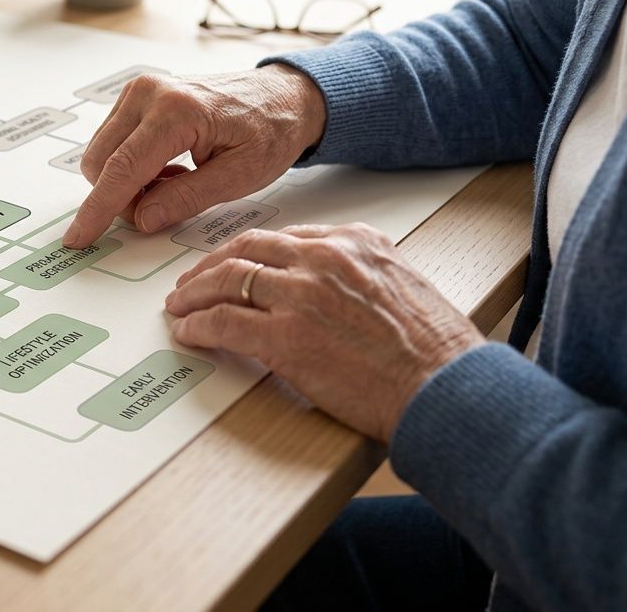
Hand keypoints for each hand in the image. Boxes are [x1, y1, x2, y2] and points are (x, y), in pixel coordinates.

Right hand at [62, 65, 325, 247]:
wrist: (281, 97)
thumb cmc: (270, 131)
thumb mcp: (240, 176)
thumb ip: (188, 199)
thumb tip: (142, 218)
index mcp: (177, 111)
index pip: (123, 169)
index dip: (99, 209)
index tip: (79, 237)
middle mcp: (149, 93)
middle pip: (102, 164)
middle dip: (122, 198)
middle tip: (167, 206)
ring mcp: (138, 91)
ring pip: (101, 156)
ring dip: (128, 183)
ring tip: (176, 180)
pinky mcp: (135, 96)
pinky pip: (111, 144)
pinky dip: (131, 167)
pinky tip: (168, 167)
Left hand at [164, 223, 485, 442]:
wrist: (446, 388)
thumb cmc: (434, 352)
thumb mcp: (402, 285)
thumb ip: (359, 276)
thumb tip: (325, 288)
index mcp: (355, 241)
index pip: (284, 237)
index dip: (247, 252)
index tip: (232, 264)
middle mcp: (325, 258)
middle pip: (247, 250)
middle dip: (210, 266)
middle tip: (192, 283)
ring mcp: (302, 295)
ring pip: (227, 279)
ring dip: (195, 294)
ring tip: (181, 306)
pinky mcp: (286, 337)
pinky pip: (223, 321)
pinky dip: (198, 325)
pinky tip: (189, 331)